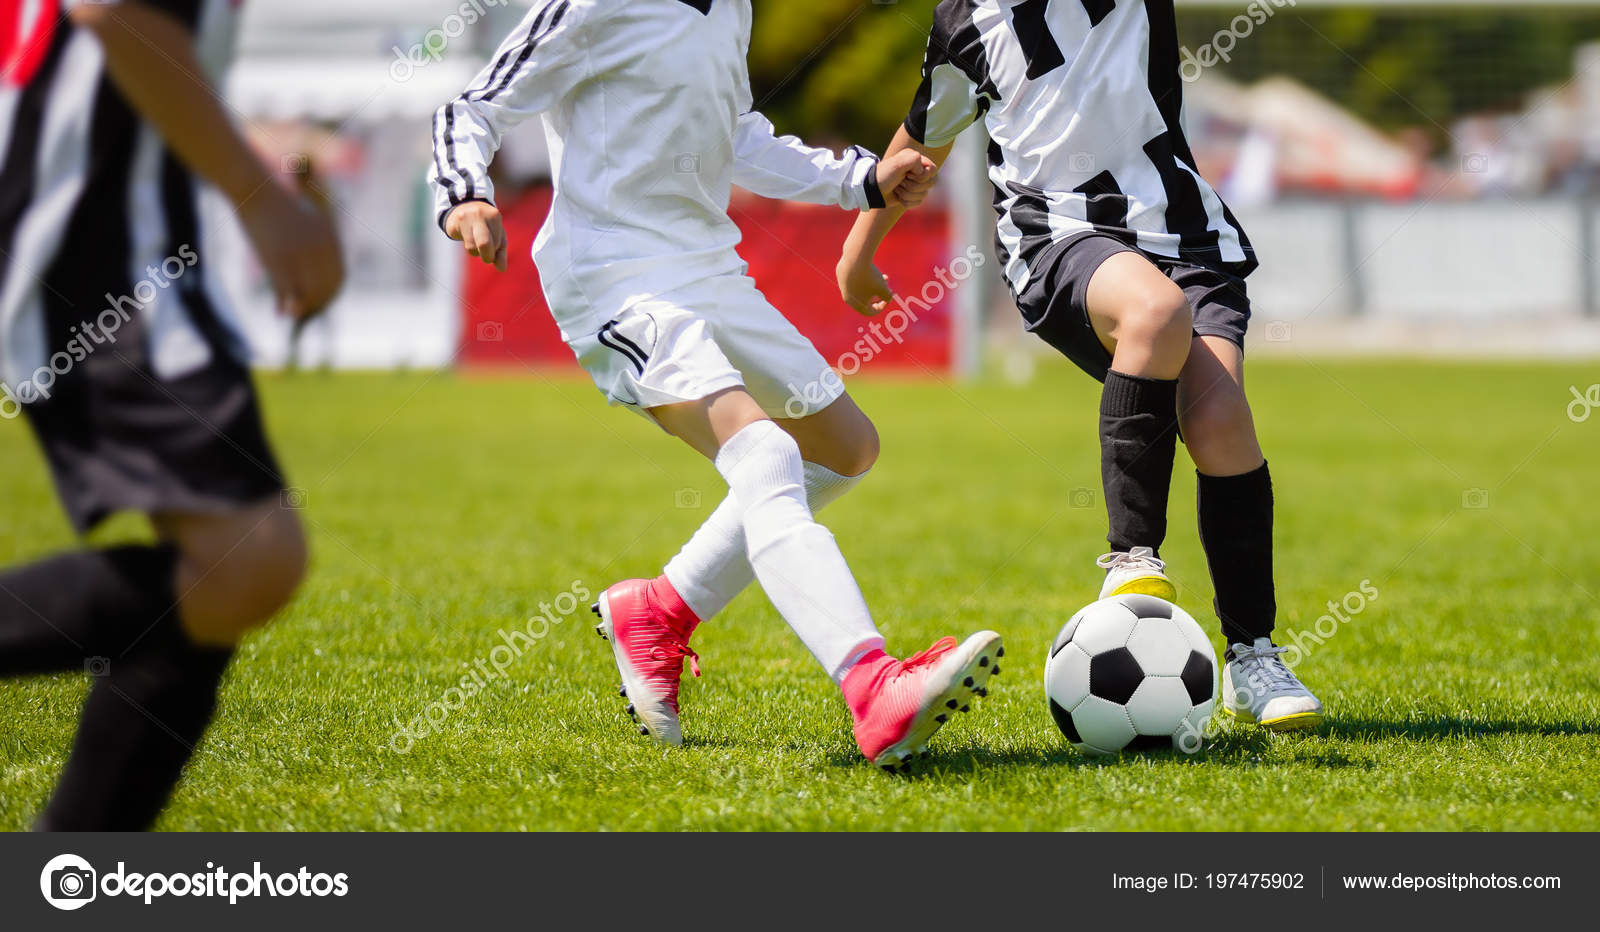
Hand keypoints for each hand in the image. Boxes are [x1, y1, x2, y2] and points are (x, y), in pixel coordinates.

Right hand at [237, 184, 344, 321]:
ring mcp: (302, 256)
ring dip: (302, 309)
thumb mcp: (302, 223)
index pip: (338, 275)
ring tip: (293, 316)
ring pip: (308, 293)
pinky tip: (279, 312)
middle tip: (306, 314)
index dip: (332, 292)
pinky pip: (287, 291)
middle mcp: (321, 249)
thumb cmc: (276, 206)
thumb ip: (312, 246)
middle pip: (325, 288)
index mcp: (330, 238)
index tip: (324, 302)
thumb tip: (314, 266)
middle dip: (317, 304)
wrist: (256, 190)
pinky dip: (284, 305)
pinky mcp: (281, 260)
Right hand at [445, 200, 508, 271]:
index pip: (498, 243)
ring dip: (475, 252)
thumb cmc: (484, 225)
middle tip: (487, 258)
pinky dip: (467, 247)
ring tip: (475, 242)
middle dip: (487, 256)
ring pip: (472, 247)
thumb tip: (502, 269)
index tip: (493, 246)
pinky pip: (463, 243)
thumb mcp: (496, 236)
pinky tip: (467, 237)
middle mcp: (481, 214)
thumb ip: (500, 253)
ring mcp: (466, 217)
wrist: (462, 207)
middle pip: (484, 244)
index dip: (496, 250)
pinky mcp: (455, 223)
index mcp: (494, 216)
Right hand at [837, 253, 893, 315]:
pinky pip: (854, 277)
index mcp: (857, 305)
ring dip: (872, 283)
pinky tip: (867, 267)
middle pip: (865, 299)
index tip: (888, 298)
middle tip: (885, 288)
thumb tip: (887, 298)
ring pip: (860, 287)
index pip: (870, 312)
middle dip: (877, 294)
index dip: (881, 307)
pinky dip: (862, 275)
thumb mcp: (883, 288)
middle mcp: (848, 297)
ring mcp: (843, 286)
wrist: (855, 259)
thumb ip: (887, 297)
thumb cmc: (871, 276)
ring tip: (881, 275)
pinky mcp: (841, 275)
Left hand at [875, 149, 939, 208]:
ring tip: (896, 189)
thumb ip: (914, 160)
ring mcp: (915, 184)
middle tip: (899, 182)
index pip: (933, 169)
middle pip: (929, 184)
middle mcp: (917, 171)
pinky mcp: (911, 195)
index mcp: (916, 160)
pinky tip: (897, 196)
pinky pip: (918, 202)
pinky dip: (906, 202)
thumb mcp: (898, 164)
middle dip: (912, 186)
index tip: (908, 174)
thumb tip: (923, 171)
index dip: (922, 176)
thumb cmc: (883, 175)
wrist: (872, 190)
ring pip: (924, 194)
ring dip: (907, 194)